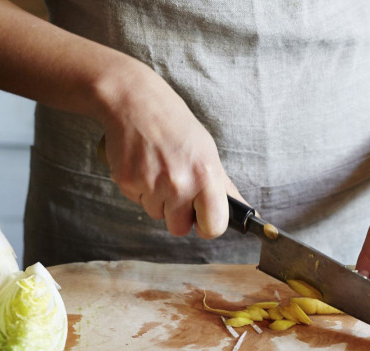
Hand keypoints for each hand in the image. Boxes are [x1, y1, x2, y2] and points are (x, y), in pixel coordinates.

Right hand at [99, 67, 241, 238]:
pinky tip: (143, 164)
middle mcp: (179, 183)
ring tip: (158, 168)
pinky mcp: (127, 182)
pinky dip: (139, 188)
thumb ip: (222, 185)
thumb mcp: (207, 151)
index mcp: (206, 175)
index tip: (201, 217)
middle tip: (175, 187)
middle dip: (177, 214)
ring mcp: (151, 184)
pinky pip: (137, 201)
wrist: (136, 101)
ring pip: (156, 214)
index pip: (213, 227)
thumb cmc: (175, 125)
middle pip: (179, 229)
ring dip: (157, 199)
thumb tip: (243, 210)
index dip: (206, 225)